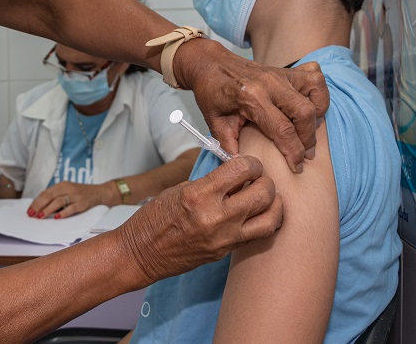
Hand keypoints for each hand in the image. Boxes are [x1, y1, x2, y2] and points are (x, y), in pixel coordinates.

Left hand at [28, 181, 113, 218]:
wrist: (100, 193)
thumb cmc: (81, 194)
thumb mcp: (68, 191)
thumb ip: (56, 197)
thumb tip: (40, 208)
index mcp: (62, 185)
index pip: (45, 193)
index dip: (36, 202)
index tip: (29, 210)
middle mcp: (68, 188)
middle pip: (49, 196)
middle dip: (38, 205)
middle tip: (31, 215)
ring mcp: (76, 196)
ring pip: (58, 201)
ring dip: (47, 209)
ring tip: (40, 216)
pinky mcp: (82, 204)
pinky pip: (71, 208)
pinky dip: (63, 213)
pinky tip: (56, 218)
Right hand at [115, 155, 282, 284]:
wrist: (142, 253)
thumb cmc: (155, 218)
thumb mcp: (180, 189)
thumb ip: (211, 182)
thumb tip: (236, 173)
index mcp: (200, 195)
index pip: (242, 169)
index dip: (251, 162)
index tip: (248, 164)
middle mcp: (217, 217)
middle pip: (263, 193)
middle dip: (265, 180)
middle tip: (258, 178)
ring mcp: (224, 238)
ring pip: (270, 218)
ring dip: (273, 203)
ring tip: (265, 197)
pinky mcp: (227, 252)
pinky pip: (258, 235)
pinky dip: (264, 221)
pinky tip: (259, 214)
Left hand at [174, 39, 328, 172]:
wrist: (209, 64)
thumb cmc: (212, 92)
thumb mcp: (215, 122)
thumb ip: (229, 146)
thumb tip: (243, 166)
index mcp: (252, 97)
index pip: (282, 130)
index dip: (293, 153)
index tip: (297, 167)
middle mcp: (270, 83)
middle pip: (305, 113)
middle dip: (308, 139)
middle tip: (304, 154)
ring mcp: (280, 74)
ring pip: (315, 92)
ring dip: (317, 114)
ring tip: (307, 130)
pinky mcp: (286, 70)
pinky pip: (314, 77)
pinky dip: (318, 93)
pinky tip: (309, 106)